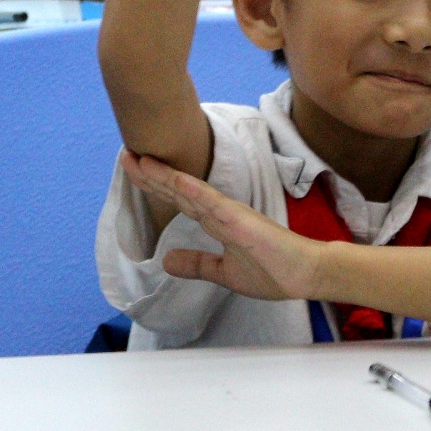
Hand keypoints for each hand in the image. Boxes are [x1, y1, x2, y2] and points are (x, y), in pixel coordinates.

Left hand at [122, 150, 325, 299]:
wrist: (304, 274)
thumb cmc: (272, 271)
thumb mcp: (224, 272)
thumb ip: (198, 263)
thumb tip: (166, 260)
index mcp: (216, 221)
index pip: (178, 199)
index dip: (155, 184)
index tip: (134, 170)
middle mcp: (219, 211)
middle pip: (177, 190)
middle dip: (150, 175)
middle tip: (125, 155)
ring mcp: (229, 213)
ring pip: (189, 191)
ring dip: (163, 176)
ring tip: (139, 160)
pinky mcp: (240, 221)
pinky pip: (211, 203)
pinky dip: (192, 189)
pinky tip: (174, 179)